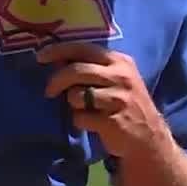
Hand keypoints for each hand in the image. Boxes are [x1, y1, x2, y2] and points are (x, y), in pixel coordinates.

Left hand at [39, 42, 171, 158]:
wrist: (147, 137)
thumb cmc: (121, 105)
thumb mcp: (112, 80)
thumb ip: (89, 68)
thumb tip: (55, 60)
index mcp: (119, 61)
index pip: (84, 48)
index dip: (58, 50)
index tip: (40, 56)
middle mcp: (121, 76)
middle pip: (77, 71)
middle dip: (56, 81)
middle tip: (49, 92)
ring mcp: (119, 98)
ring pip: (76, 95)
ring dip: (73, 104)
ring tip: (85, 109)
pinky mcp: (113, 121)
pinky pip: (80, 118)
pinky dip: (80, 122)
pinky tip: (92, 123)